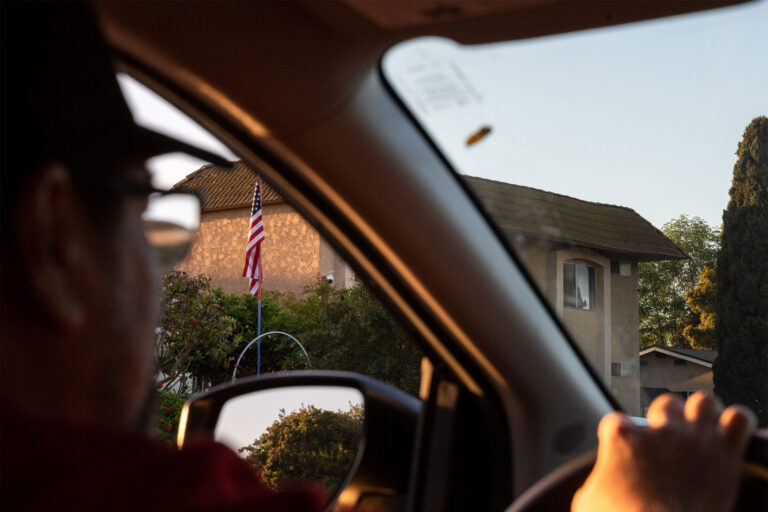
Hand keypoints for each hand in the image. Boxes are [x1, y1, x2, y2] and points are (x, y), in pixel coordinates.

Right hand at [572, 392, 755, 511]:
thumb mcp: (589, 500)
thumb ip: (594, 481)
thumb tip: (598, 487)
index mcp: (622, 436)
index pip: (617, 422)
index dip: (622, 437)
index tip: (627, 453)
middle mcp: (659, 429)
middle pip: (666, 403)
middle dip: (668, 419)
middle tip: (669, 442)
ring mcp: (693, 437)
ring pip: (704, 402)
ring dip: (703, 416)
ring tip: (702, 432)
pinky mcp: (725, 451)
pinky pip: (739, 419)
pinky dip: (737, 424)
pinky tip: (730, 436)